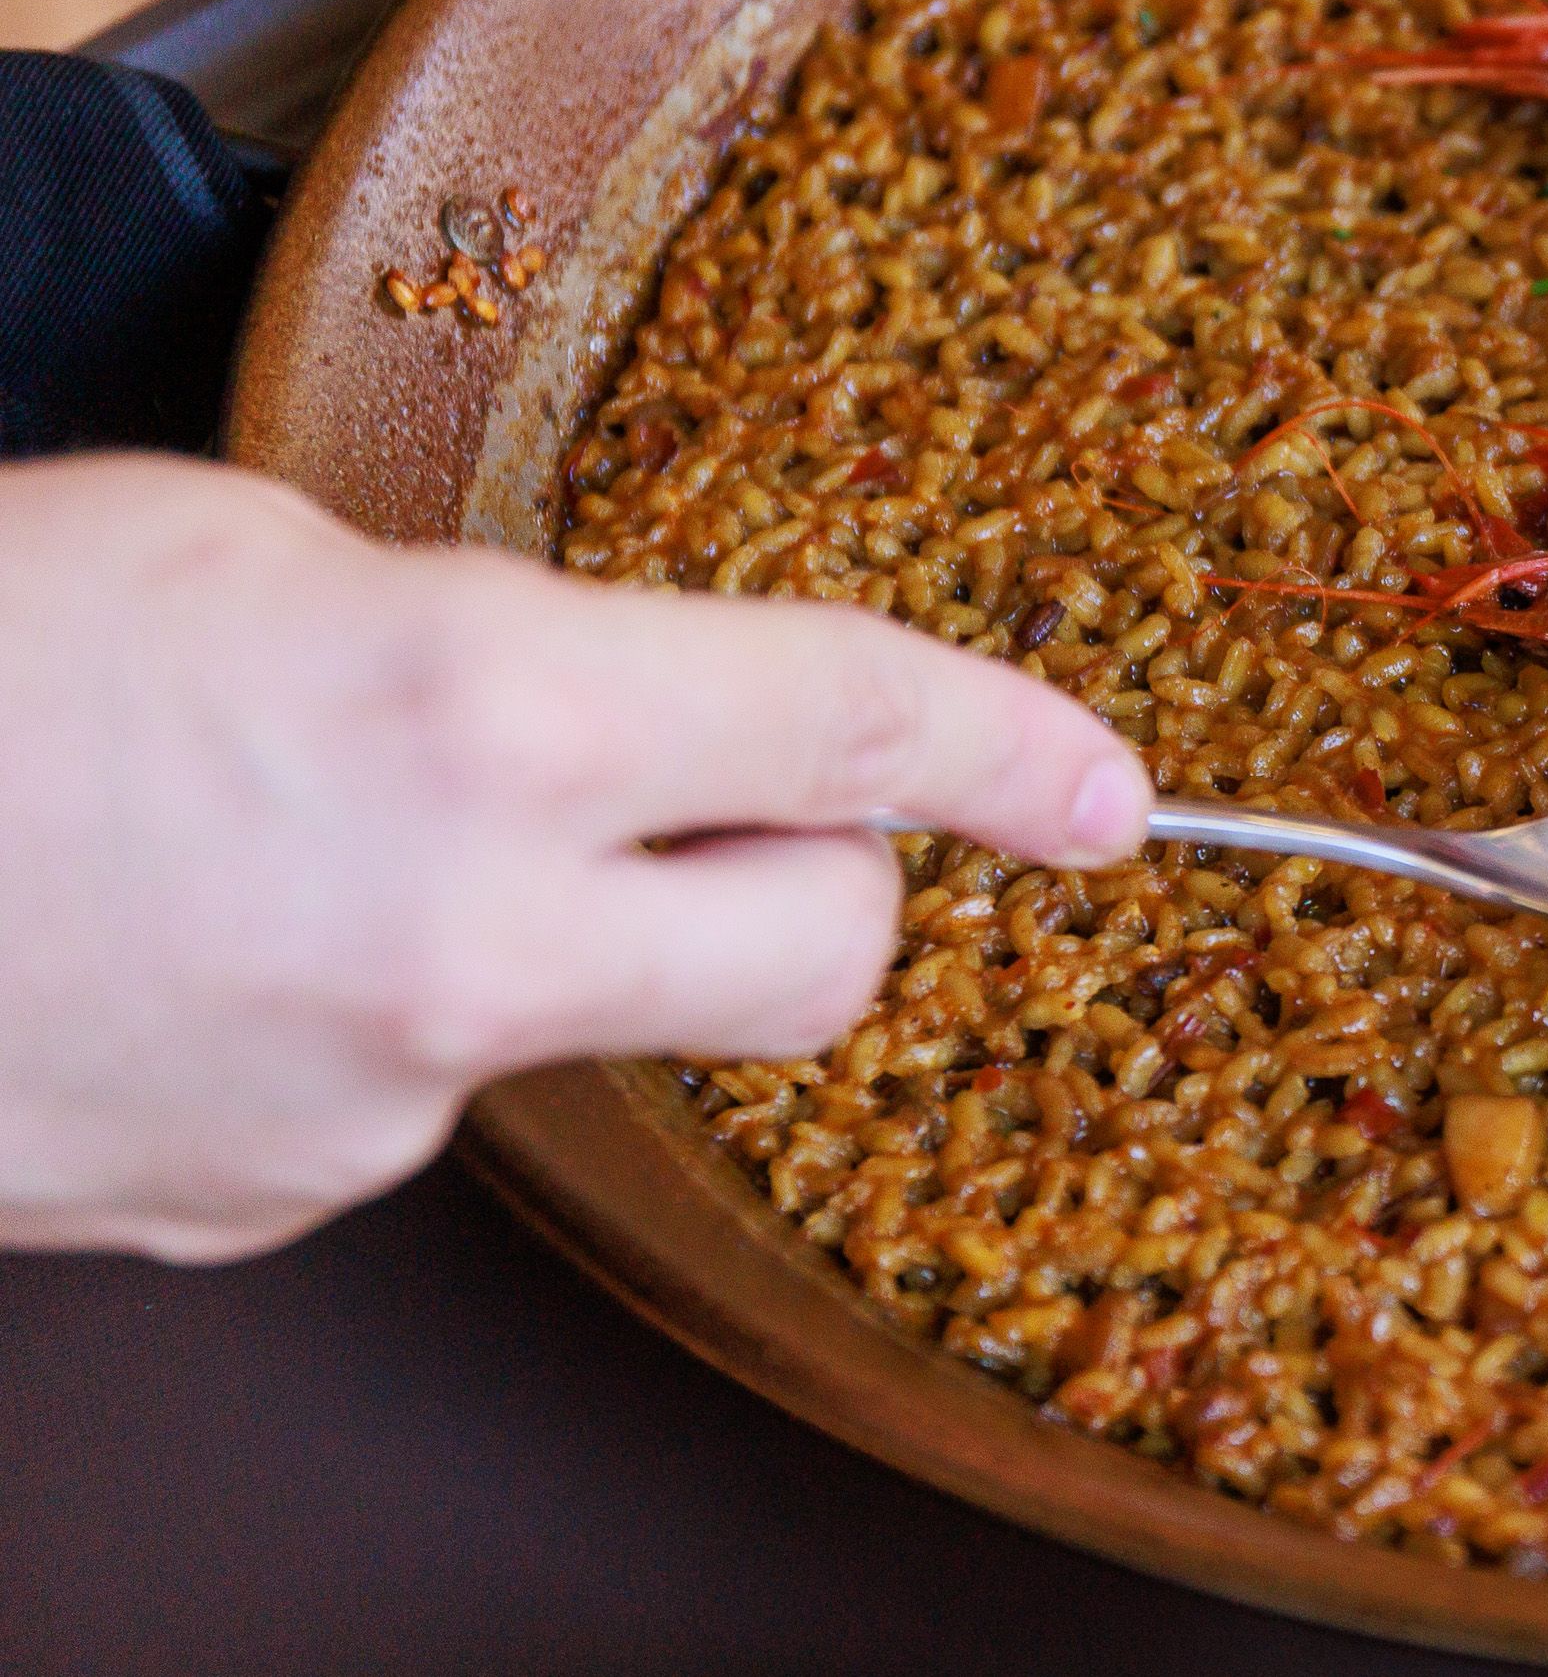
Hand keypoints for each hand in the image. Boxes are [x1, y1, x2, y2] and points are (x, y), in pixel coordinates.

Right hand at [0, 457, 1146, 1259]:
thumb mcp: (237, 543)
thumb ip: (475, 621)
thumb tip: (588, 683)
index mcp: (478, 719)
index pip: (844, 722)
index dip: (1009, 743)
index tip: (1109, 785)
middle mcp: (463, 943)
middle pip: (824, 955)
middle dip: (831, 870)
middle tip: (738, 789)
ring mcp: (370, 1106)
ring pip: (607, 1016)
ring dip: (567, 921)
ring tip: (343, 822)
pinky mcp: (277, 1204)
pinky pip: (428, 1088)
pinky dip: (395, 1000)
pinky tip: (241, 920)